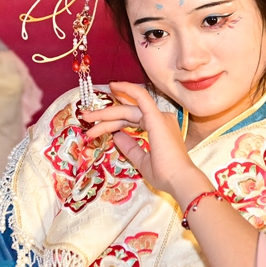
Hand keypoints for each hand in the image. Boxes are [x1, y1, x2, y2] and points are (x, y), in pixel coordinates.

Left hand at [80, 82, 210, 205]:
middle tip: (86, 118)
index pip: (132, 120)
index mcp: (160, 129)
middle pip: (127, 114)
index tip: (96, 125)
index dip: (113, 121)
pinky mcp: (156, 117)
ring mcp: (159, 117)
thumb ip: (130, 147)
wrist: (179, 180)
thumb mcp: (142, 160)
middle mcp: (161, 119)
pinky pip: (141, 96)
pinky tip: (114, 86)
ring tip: (87, 117)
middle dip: (105, 116)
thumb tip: (116, 135)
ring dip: (107, 112)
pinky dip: (128, 89)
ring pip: (128, 109)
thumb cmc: (165, 175)